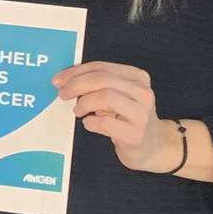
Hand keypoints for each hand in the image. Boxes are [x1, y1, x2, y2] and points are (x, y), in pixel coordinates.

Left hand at [54, 61, 180, 173]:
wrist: (153, 146)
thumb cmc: (128, 117)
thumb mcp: (118, 95)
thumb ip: (98, 84)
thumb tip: (66, 79)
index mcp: (137, 77)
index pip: (101, 67)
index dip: (76, 72)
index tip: (59, 79)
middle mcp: (143, 92)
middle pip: (102, 80)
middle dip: (76, 85)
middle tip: (63, 94)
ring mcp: (141, 114)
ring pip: (106, 97)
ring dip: (85, 103)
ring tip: (78, 110)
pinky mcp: (136, 135)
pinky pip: (105, 123)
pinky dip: (91, 122)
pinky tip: (89, 123)